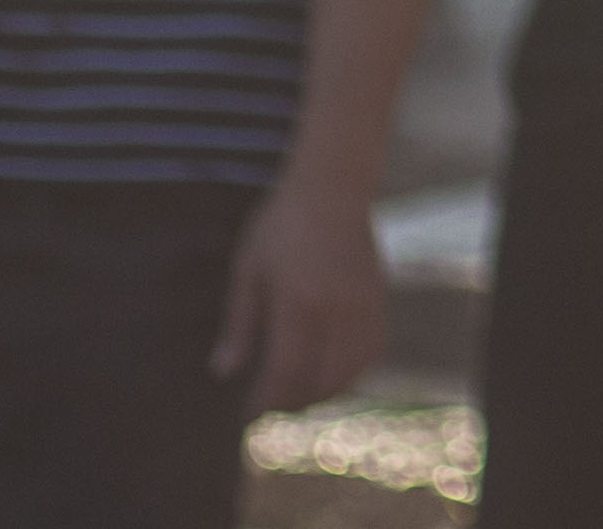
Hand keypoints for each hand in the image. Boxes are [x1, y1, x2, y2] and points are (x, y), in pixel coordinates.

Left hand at [212, 162, 388, 415]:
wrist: (333, 187)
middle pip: (321, 378)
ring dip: (325, 392)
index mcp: (299, 301)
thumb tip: (223, 372)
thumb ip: (239, 324)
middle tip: (269, 410)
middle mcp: (337, 308)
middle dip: (293, 403)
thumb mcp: (248, 270)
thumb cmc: (281, 225)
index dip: (266, 401)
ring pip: (351, 369)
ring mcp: (363, 303)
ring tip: (299, 397)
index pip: (286, 371)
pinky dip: (354, 370)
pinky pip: (373, 348)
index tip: (247, 416)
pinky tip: (334, 373)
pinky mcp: (378, 297)